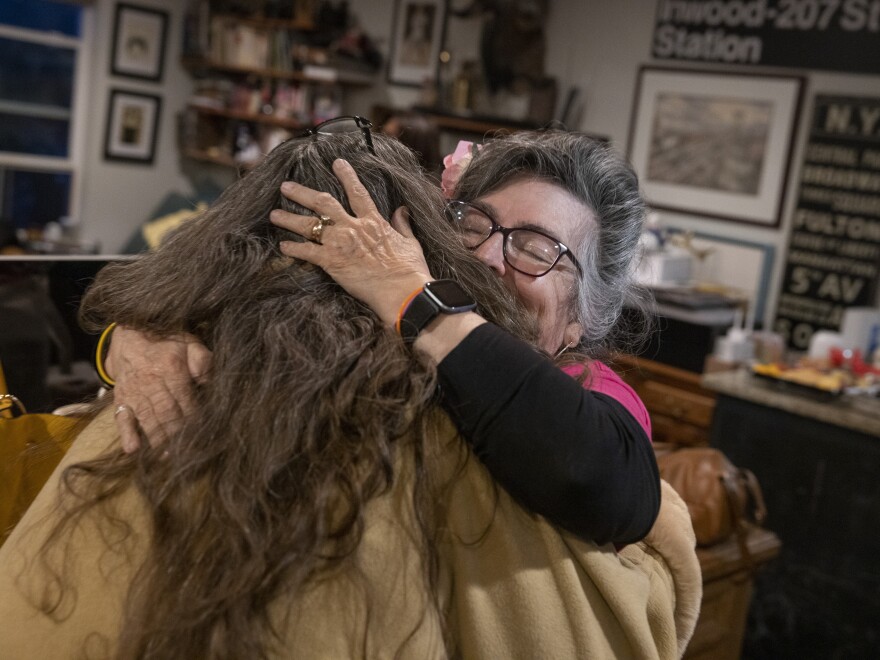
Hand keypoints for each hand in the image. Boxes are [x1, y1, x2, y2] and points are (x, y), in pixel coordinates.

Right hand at [106, 326, 211, 451]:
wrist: (130, 332)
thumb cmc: (167, 341)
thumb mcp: (190, 343)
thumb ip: (202, 360)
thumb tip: (209, 380)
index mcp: (171, 368)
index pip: (186, 399)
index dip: (195, 418)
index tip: (205, 434)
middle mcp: (151, 382)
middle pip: (167, 413)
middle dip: (179, 435)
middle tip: (189, 454)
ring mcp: (134, 391)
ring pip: (148, 418)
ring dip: (158, 439)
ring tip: (167, 457)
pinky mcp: (121, 398)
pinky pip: (121, 417)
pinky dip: (127, 433)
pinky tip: (133, 450)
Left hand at [270, 158, 431, 325]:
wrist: (402, 291)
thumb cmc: (410, 271)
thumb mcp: (410, 243)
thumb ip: (402, 224)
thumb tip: (401, 210)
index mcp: (373, 221)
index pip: (357, 192)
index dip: (346, 176)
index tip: (337, 163)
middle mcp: (353, 228)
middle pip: (323, 203)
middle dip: (302, 193)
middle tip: (286, 186)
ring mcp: (340, 244)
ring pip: (309, 225)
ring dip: (290, 218)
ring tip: (275, 214)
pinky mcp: (332, 262)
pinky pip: (307, 251)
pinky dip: (294, 248)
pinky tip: (283, 246)